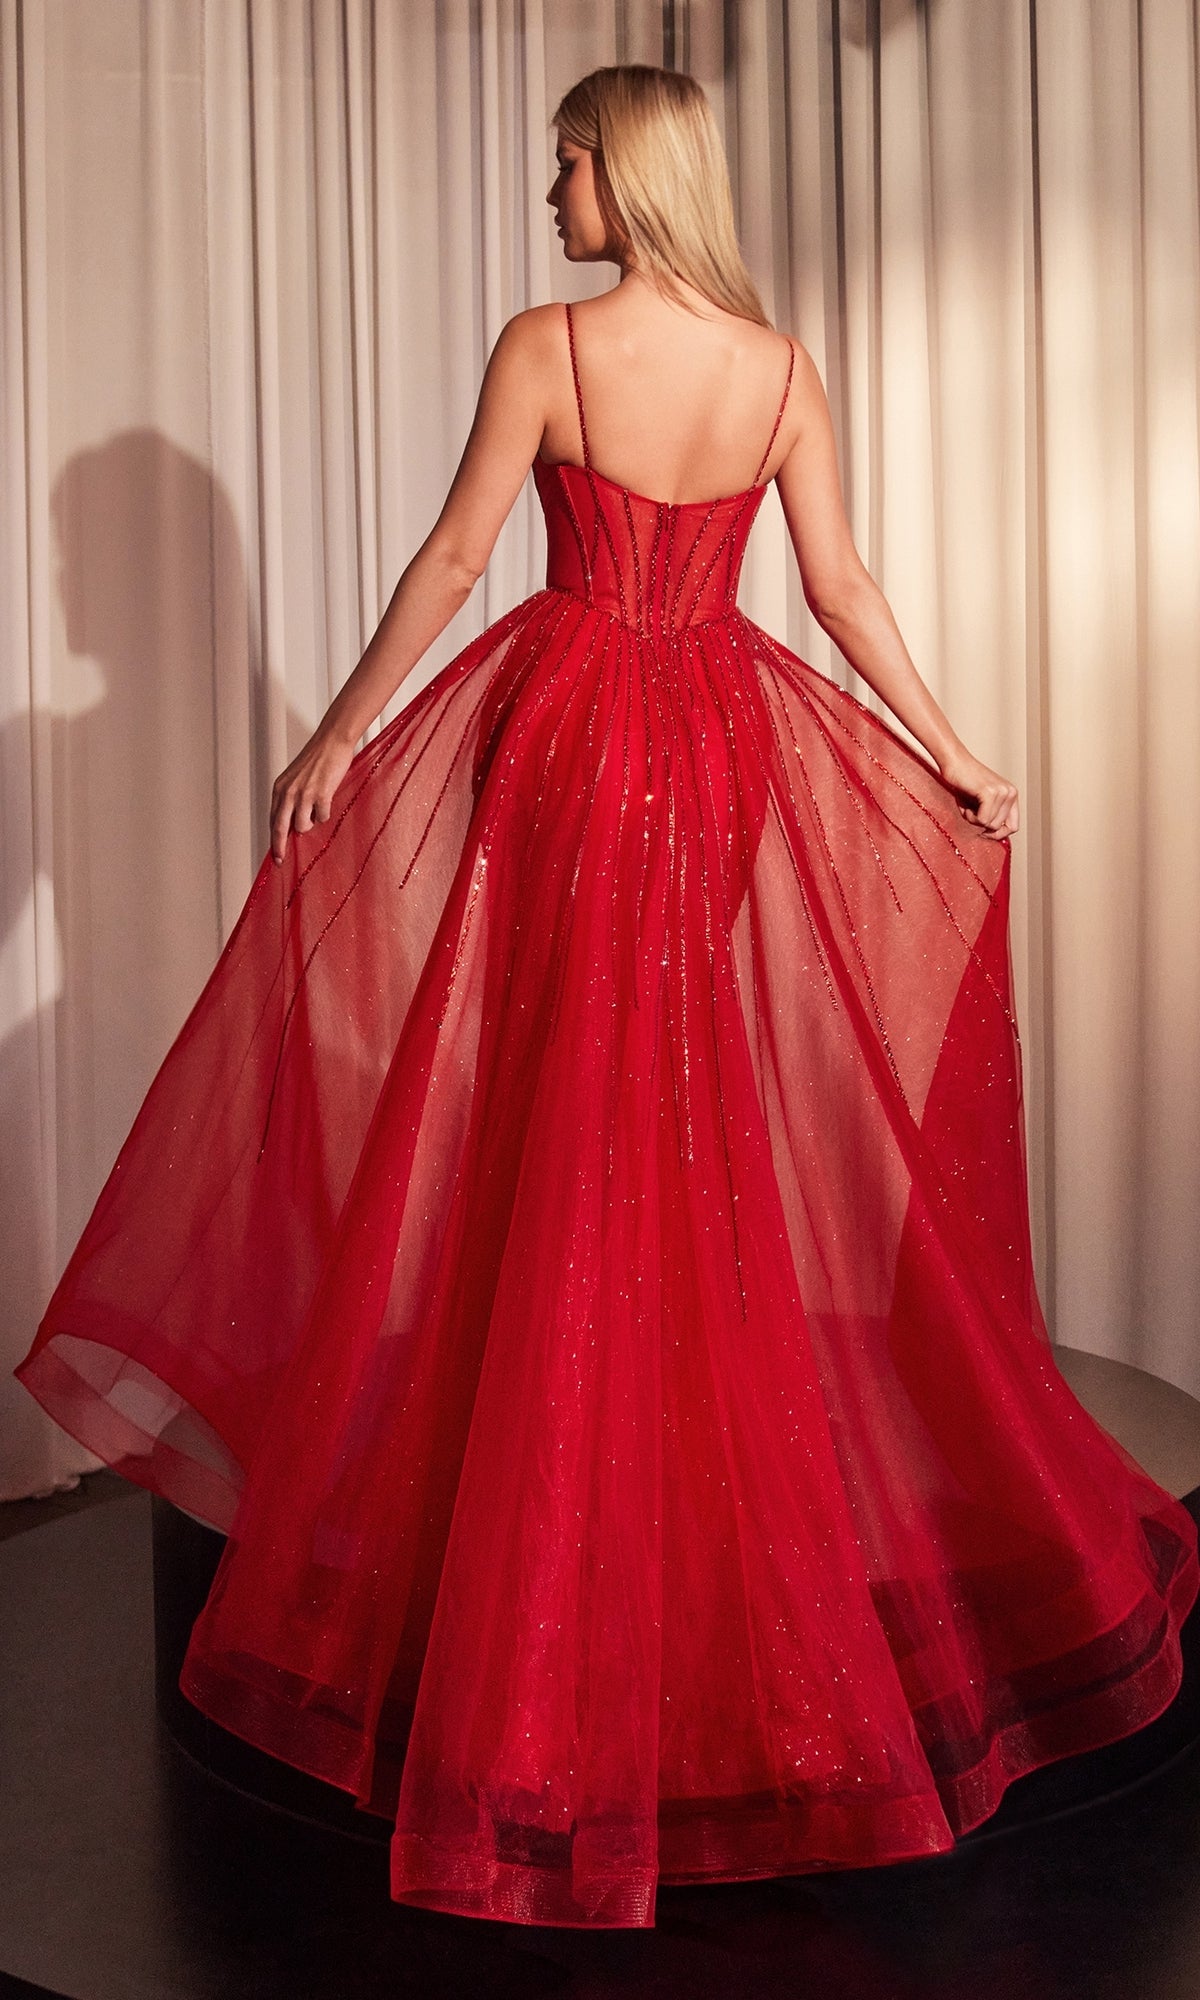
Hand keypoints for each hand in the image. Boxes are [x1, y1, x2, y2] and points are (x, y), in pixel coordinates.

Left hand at [269, 727, 356, 863]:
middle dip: (280, 847)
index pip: (272, 820)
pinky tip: (328, 800)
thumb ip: (291, 798)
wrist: (332, 742)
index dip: (273, 839)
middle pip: (280, 828)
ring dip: (311, 824)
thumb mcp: (296, 778)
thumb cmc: (317, 760)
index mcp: (280, 788)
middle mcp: (288, 792)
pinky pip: (322, 818)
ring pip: (302, 826)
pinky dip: (326, 814)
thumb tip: (291, 825)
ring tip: (318, 809)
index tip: (275, 855)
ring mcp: (304, 794)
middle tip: (280, 861)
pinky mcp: (321, 795)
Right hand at [936, 746, 1019, 839]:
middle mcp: (1011, 792)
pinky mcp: (990, 793)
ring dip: (974, 820)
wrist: (954, 762)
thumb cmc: (964, 782)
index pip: (1014, 826)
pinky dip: (970, 816)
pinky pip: (982, 820)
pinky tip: (964, 805)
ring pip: (991, 825)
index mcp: (1012, 794)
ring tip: (967, 806)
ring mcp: (1002, 792)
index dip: (998, 834)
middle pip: (1000, 828)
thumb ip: (993, 815)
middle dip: (982, 825)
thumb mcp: (983, 802)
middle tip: (971, 812)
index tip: (983, 832)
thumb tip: (994, 835)